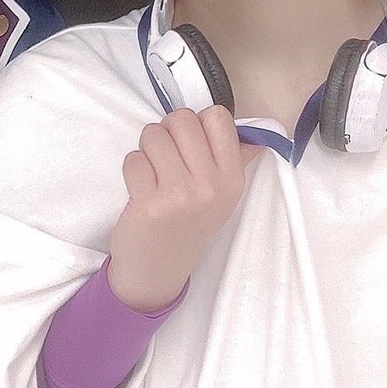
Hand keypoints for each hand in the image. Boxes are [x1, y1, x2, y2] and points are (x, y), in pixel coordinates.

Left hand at [108, 106, 259, 311]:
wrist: (159, 271)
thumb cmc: (189, 226)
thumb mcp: (223, 197)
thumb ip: (235, 160)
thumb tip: (254, 133)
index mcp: (232, 178)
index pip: (217, 117)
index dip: (197, 123)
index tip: (190, 144)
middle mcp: (210, 185)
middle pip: (182, 119)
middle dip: (167, 132)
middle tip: (167, 159)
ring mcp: (179, 194)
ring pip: (153, 134)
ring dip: (147, 150)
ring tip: (153, 175)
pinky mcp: (148, 203)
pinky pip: (133, 159)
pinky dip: (132, 170)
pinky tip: (141, 190)